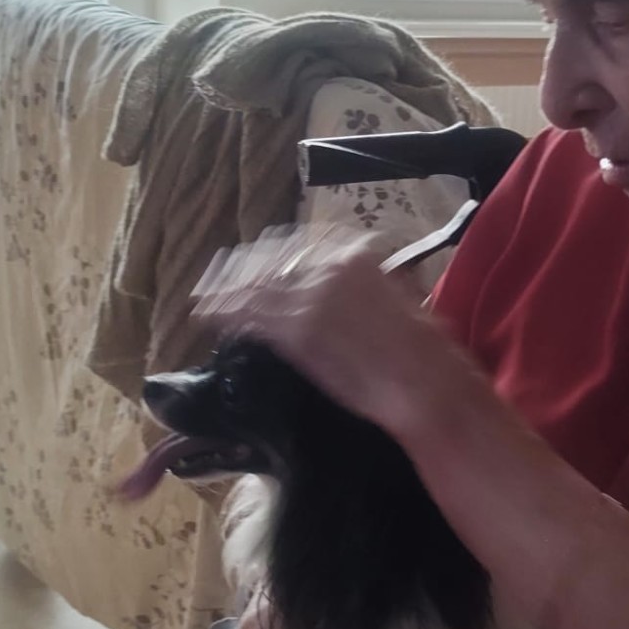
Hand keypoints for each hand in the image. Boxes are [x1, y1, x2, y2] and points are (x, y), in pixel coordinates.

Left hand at [190, 226, 469, 439]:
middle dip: (245, 267)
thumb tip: (366, 283)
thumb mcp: (401, 299)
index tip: (262, 259)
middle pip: (274, 259)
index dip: (276, 253)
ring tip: (206, 294)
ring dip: (227, 287)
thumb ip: (373, 284)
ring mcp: (309, 297)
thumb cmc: (424, 350)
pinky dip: (223, 311)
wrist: (423, 383)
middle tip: (222, 275)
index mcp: (357, 254)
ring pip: (255, 285)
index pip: (303, 245)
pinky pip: (247, 313)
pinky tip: (205, 313)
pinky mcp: (294, 330)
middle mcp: (329, 267)